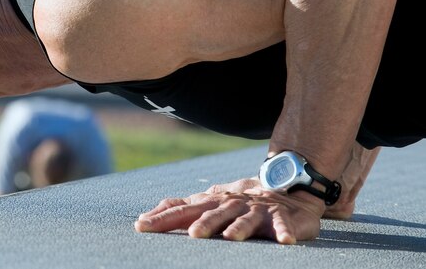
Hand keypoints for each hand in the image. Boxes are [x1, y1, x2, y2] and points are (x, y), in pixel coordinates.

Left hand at [134, 179, 324, 243]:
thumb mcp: (208, 202)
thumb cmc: (238, 201)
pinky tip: (284, 240)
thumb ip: (181, 208)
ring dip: (239, 228)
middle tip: (192, 235)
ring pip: (245, 219)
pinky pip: (282, 224)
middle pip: (212, 214)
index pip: (182, 210)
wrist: (282, 187)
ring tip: (232, 238)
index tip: (141, 226)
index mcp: (210, 203)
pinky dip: (283, 231)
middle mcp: (230, 204)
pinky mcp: (279, 216)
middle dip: (203, 224)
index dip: (163, 218)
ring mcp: (255, 209)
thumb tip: (147, 214)